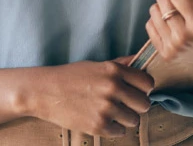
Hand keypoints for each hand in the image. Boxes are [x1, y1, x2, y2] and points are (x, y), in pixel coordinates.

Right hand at [21, 58, 154, 136]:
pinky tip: (100, 119)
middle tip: (123, 104)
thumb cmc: (70, 76)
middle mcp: (112, 88)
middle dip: (136, 105)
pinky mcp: (98, 126)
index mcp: (113, 70)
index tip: (134, 90)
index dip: (143, 88)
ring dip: (124, 118)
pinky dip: (112, 128)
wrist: (44, 92)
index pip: (148, 83)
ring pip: (134, 120)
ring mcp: (106, 108)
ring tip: (109, 112)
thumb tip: (139, 60)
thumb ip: (119, 65)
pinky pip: (120, 132)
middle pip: (145, 104)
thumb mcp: (95, 65)